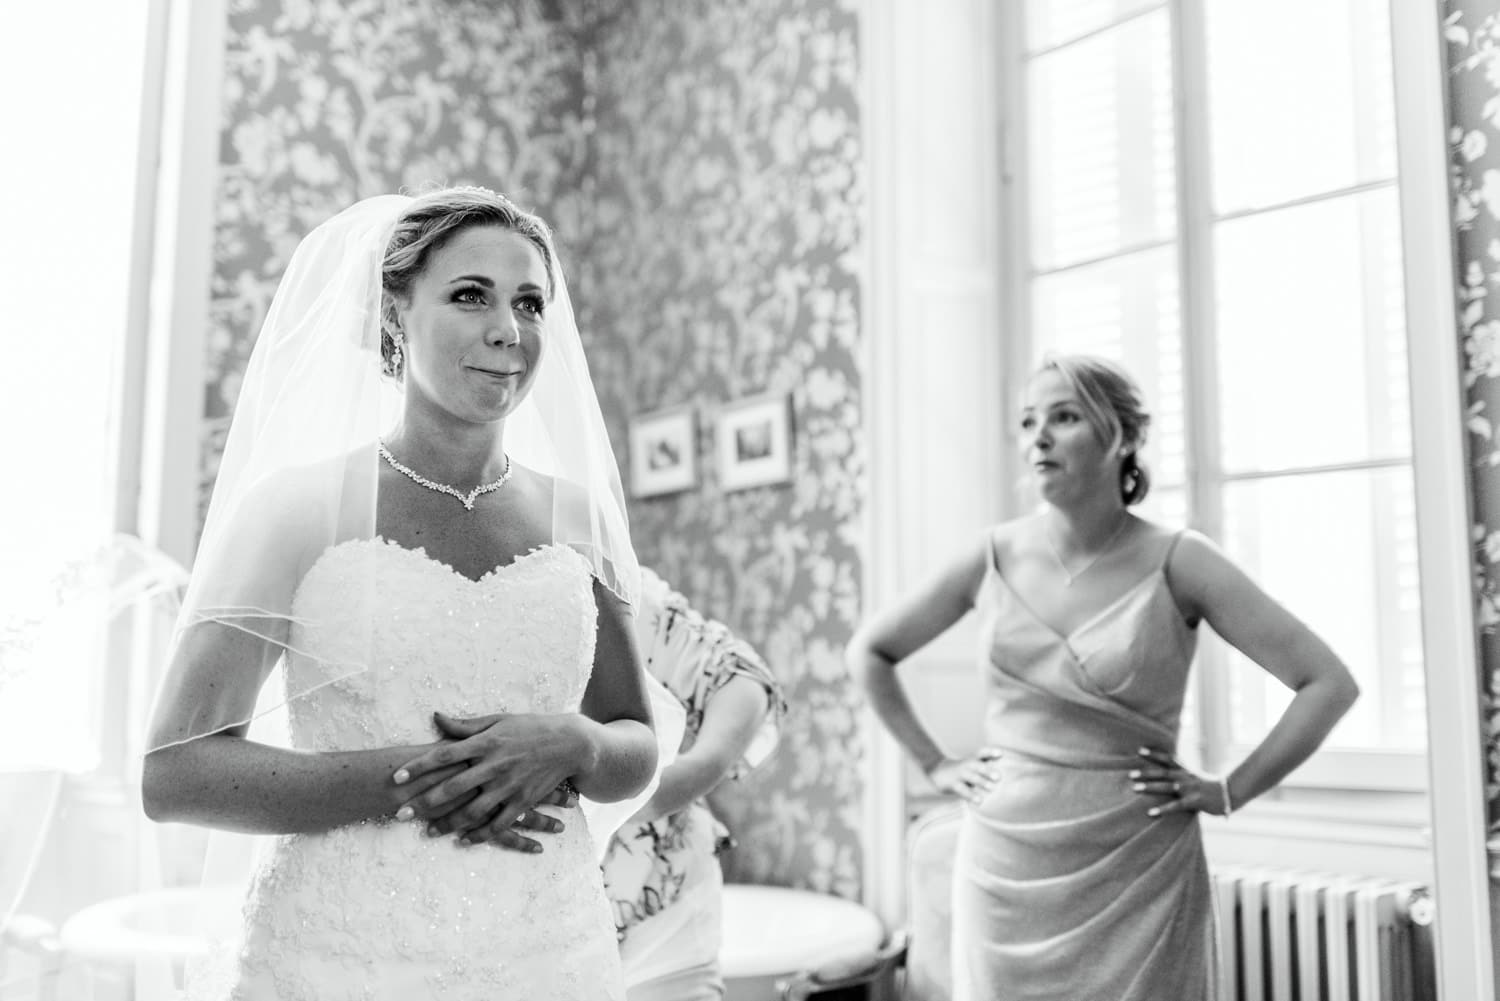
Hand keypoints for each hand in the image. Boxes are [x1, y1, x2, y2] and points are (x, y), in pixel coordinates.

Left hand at [392, 711, 586, 847]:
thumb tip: (435, 717)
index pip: (444, 755)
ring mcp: (509, 786)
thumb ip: (465, 725)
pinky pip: (499, 824)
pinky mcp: (523, 801)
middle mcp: (495, 765)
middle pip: (452, 787)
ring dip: (448, 823)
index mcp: (486, 742)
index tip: (396, 777)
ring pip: (473, 811)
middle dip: (424, 802)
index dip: (419, 766)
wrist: (568, 744)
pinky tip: (463, 840)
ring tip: (428, 832)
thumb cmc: (529, 728)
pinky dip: (480, 835)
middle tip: (399, 814)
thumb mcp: (498, 720)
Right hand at [927, 748, 1002, 804]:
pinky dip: (971, 795)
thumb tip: (1004, 765)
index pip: (981, 753)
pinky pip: (963, 790)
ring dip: (981, 782)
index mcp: (972, 759)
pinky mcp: (954, 785)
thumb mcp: (972, 764)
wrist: (939, 775)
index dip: (990, 752)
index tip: (1000, 753)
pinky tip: (979, 801)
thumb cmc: (963, 770)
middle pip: (977, 765)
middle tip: (998, 777)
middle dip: (987, 770)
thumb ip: (986, 763)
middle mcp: (966, 765)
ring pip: (971, 777)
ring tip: (991, 788)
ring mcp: (959, 774)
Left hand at [1131, 746, 1228, 818]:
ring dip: (1149, 787)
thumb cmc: (1209, 788)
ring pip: (1166, 786)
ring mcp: (1189, 789)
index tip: (1139, 750)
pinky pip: (1175, 805)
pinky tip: (1150, 812)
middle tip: (1130, 774)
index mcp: (1185, 771)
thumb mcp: (1194, 778)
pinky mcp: (1193, 801)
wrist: (1229, 794)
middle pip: (1162, 772)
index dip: (1154, 754)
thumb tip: (1167, 774)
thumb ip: (1180, 776)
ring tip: (1134, 788)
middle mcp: (1185, 777)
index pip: (1167, 759)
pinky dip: (1162, 809)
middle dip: (1146, 772)